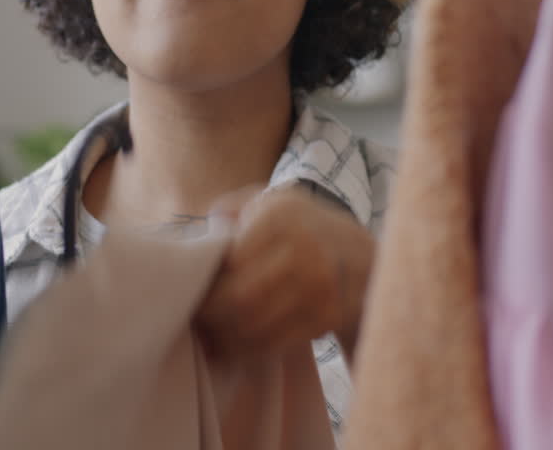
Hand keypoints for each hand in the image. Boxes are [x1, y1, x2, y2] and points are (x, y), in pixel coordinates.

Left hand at [195, 185, 373, 359]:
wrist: (362, 256)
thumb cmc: (300, 229)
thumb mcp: (270, 202)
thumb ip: (229, 209)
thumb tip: (201, 236)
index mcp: (280, 216)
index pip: (227, 262)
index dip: (203, 283)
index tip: (190, 291)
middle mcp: (304, 248)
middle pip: (238, 298)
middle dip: (210, 315)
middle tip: (195, 319)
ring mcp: (320, 285)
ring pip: (253, 326)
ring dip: (224, 338)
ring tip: (209, 337)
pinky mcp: (329, 316)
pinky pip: (275, 343)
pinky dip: (248, 351)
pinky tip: (235, 347)